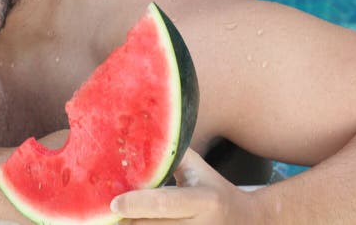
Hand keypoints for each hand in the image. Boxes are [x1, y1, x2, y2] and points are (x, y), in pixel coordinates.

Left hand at [110, 148, 258, 223]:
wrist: (246, 221)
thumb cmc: (214, 189)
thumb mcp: (197, 169)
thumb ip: (169, 155)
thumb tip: (134, 139)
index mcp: (204, 201)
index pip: (164, 203)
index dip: (136, 203)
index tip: (114, 202)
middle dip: (126, 219)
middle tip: (108, 209)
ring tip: (122, 215)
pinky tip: (137, 221)